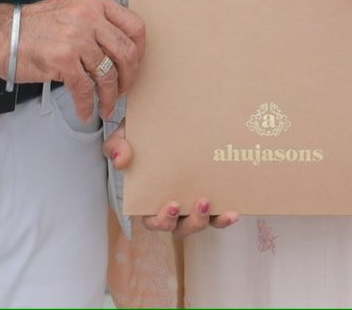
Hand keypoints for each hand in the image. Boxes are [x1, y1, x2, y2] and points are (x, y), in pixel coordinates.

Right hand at [20, 0, 146, 120]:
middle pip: (127, 52)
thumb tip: (118, 49)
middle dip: (129, 77)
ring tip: (106, 106)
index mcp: (95, 2)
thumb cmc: (33, 25)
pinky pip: (85, 89)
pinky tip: (85, 111)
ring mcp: (77, 38)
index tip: (135, 64)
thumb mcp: (72, 9)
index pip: (134, 26)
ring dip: (110, 96)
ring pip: (108, 74)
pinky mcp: (63, 60)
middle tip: (123, 90)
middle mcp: (89, 17)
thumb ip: (96, 22)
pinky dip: (88, 104)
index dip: (140, 50)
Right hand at [104, 125, 240, 235]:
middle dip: (192, 221)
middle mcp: (171, 208)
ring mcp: (190, 204)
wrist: (161, 123)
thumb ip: (116, 146)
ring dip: (208, 219)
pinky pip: (217, 215)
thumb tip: (121, 160)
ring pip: (199, 224)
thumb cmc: (140, 136)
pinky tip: (235, 211)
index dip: (162, 219)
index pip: (153, 220)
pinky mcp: (209, 198)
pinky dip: (225, 217)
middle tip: (201, 203)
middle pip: (180, 228)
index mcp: (149, 200)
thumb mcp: (123, 137)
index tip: (172, 204)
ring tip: (215, 204)